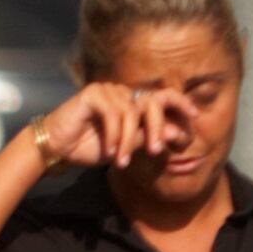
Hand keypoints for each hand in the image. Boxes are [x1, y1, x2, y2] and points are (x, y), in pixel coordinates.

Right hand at [28, 80, 182, 171]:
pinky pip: (112, 113)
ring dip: (128, 140)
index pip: (161, 96)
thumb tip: (177, 133)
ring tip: (123, 161)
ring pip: (131, 113)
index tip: (195, 115)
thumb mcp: (125, 147)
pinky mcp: (92, 94)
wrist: (57, 149)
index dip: (179, 102)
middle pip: (150, 103)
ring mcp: (107, 90)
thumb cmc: (89, 147)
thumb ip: (147, 137)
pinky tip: (110, 151)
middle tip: (157, 150)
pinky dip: (114, 135)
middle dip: (157, 128)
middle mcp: (121, 93)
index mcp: (131, 103)